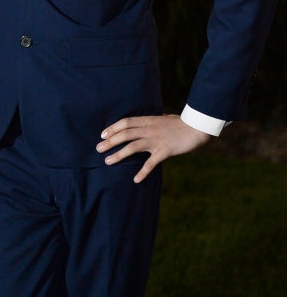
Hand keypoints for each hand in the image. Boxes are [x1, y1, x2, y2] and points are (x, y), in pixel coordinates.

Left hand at [96, 114, 211, 182]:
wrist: (197, 127)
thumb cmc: (182, 123)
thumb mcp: (166, 118)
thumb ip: (158, 120)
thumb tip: (159, 117)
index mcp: (148, 120)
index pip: (125, 122)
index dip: (112, 128)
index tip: (102, 135)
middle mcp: (149, 129)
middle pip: (125, 134)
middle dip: (110, 141)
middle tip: (98, 148)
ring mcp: (156, 140)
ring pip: (132, 147)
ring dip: (118, 155)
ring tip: (107, 161)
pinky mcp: (165, 151)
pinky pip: (151, 163)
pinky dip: (142, 172)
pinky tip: (135, 180)